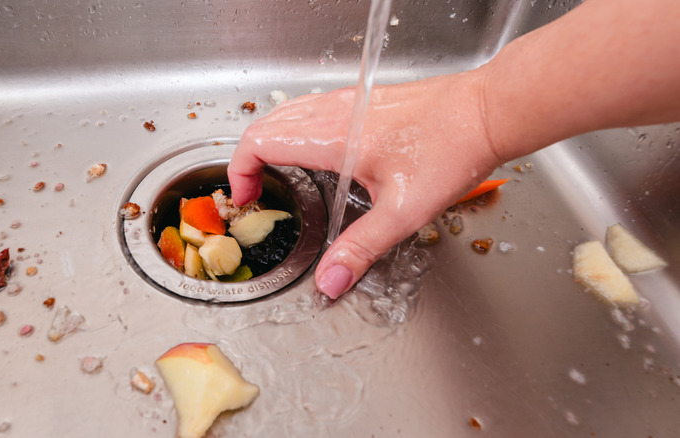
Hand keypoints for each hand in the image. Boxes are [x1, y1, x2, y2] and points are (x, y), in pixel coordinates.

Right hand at [228, 70, 501, 298]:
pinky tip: (314, 155)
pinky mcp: (363, 100)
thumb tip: (331, 280)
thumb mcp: (402, 211)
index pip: (259, 142)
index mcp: (332, 136)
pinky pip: (310, 109)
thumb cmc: (449, 150)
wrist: (486, 111)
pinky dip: (293, 131)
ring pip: (287, 114)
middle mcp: (334, 111)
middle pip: (265, 125)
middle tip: (256, 193)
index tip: (245, 198)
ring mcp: (348, 100)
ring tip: (276, 176)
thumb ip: (361, 247)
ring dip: (270, 143)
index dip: (240, 171)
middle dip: (249, 160)